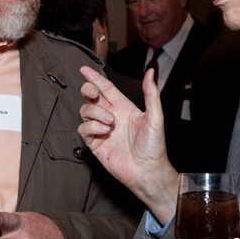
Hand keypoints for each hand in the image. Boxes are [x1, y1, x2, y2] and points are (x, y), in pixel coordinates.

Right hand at [78, 66, 177, 221]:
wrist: (147, 170)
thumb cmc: (154, 146)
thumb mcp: (155, 117)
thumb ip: (151, 94)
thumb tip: (151, 72)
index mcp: (124, 107)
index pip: (106, 88)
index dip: (94, 77)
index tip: (84, 68)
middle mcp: (111, 116)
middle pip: (91, 97)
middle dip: (88, 90)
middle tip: (93, 93)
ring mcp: (101, 129)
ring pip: (86, 111)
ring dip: (95, 112)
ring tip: (110, 122)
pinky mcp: (95, 143)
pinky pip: (83, 128)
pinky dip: (92, 127)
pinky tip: (104, 131)